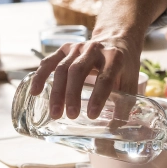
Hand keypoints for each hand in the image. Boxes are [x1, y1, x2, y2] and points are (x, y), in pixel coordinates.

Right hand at [28, 33, 142, 119]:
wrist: (116, 38)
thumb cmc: (124, 65)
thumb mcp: (131, 80)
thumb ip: (126, 102)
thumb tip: (116, 129)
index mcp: (114, 57)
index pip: (105, 77)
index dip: (98, 97)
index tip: (92, 115)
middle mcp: (94, 49)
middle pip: (78, 71)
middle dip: (72, 94)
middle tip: (70, 116)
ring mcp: (78, 47)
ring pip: (62, 68)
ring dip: (57, 92)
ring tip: (55, 113)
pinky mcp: (66, 48)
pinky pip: (50, 61)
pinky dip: (40, 76)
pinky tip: (35, 91)